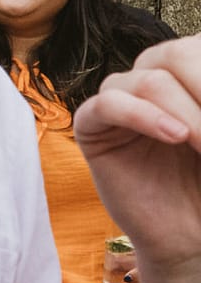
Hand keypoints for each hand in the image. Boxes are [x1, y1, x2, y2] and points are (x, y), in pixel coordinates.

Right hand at [75, 37, 200, 281]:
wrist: (190, 234)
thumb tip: (196, 110)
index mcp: (187, 73)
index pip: (195, 49)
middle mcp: (154, 78)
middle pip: (176, 54)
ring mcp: (122, 100)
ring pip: (150, 80)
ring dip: (189, 113)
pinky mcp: (93, 127)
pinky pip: (107, 104)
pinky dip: (143, 115)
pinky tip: (175, 136)